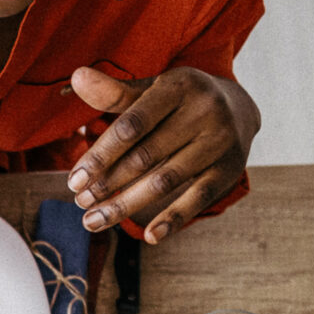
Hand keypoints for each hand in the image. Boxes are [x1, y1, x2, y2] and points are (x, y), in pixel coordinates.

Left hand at [66, 66, 258, 241]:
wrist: (238, 108)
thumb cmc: (179, 101)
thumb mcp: (151, 90)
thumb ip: (115, 93)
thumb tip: (78, 77)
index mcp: (179, 86)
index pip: (131, 125)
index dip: (100, 155)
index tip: (74, 180)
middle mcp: (204, 110)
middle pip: (145, 156)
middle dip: (108, 183)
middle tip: (80, 202)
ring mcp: (220, 141)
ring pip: (165, 180)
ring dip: (126, 204)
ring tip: (95, 220)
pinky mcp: (229, 168)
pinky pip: (198, 198)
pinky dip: (173, 219)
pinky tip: (149, 235)